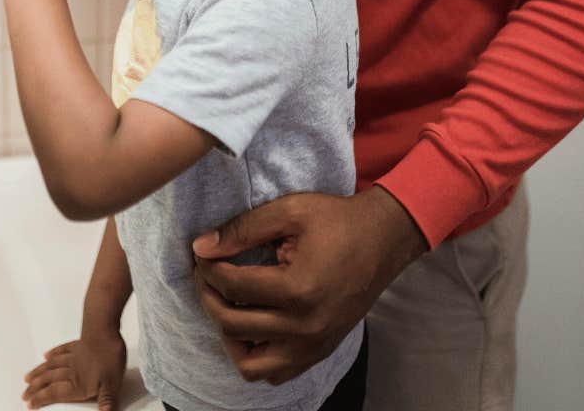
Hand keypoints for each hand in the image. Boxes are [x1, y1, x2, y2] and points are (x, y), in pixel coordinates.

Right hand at [22, 331, 126, 408]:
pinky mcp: (78, 343)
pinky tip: (47, 355)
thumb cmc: (110, 357)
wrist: (106, 329)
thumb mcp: (112, 384)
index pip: (54, 393)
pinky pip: (62, 349)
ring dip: (39, 371)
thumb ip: (106, 401)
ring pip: (52, 365)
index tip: (30, 404)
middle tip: (24, 393)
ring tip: (28, 377)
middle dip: (35, 387)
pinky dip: (53, 353)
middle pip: (49, 380)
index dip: (41, 399)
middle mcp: (72, 371)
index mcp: (78, 384)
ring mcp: (74, 356)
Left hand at [190, 186, 428, 385]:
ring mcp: (313, 345)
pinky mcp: (319, 352)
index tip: (203, 252)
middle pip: (233, 325)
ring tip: (227, 303)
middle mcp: (305, 327)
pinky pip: (275, 372)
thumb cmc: (337, 220)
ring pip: (250, 364)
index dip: (209, 267)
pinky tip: (251, 323)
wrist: (382, 239)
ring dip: (229, 335)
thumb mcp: (289, 211)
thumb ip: (243, 228)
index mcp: (298, 289)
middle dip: (209, 296)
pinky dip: (255, 354)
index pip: (233, 287)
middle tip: (207, 274)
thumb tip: (201, 247)